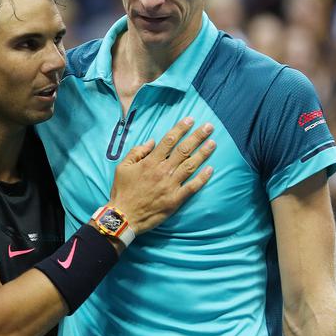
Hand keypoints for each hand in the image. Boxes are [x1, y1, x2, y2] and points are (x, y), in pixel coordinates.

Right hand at [107, 117, 214, 234]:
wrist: (123, 216)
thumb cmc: (122, 191)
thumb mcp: (122, 167)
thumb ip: (137, 152)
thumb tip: (152, 141)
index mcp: (150, 162)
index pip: (169, 140)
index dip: (181, 128)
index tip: (191, 119)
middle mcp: (163, 171)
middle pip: (184, 150)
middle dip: (198, 136)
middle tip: (209, 127)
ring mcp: (170, 185)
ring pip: (191, 165)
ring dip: (203, 153)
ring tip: (213, 143)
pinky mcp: (175, 200)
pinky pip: (192, 187)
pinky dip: (202, 178)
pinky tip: (211, 169)